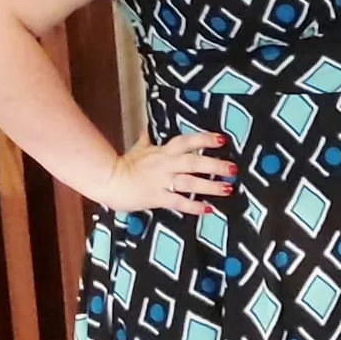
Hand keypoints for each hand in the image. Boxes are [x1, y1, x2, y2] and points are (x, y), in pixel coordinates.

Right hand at [96, 132, 234, 214]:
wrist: (107, 181)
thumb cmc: (123, 165)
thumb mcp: (137, 149)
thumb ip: (146, 140)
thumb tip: (146, 129)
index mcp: (163, 151)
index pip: (187, 142)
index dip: (204, 139)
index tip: (222, 139)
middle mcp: (165, 164)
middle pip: (193, 162)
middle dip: (214, 165)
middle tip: (233, 169)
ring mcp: (161, 181)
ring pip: (189, 182)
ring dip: (209, 186)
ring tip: (227, 189)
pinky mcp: (156, 197)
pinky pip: (178, 202)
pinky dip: (193, 206)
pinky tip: (208, 210)